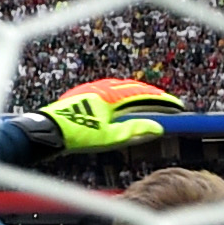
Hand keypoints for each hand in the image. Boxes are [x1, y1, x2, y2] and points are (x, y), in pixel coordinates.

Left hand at [42, 78, 180, 154]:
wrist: (48, 131)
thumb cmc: (78, 135)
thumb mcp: (110, 137)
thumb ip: (134, 131)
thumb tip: (158, 128)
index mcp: (110, 95)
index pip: (141, 93)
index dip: (161, 99)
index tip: (176, 104)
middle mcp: (100, 87)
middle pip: (131, 87)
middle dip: (150, 94)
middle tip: (165, 102)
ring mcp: (89, 90)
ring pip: (118, 87)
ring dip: (134, 92)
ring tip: (146, 101)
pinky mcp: (80, 96)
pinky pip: (106, 90)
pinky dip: (119, 95)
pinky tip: (119, 105)